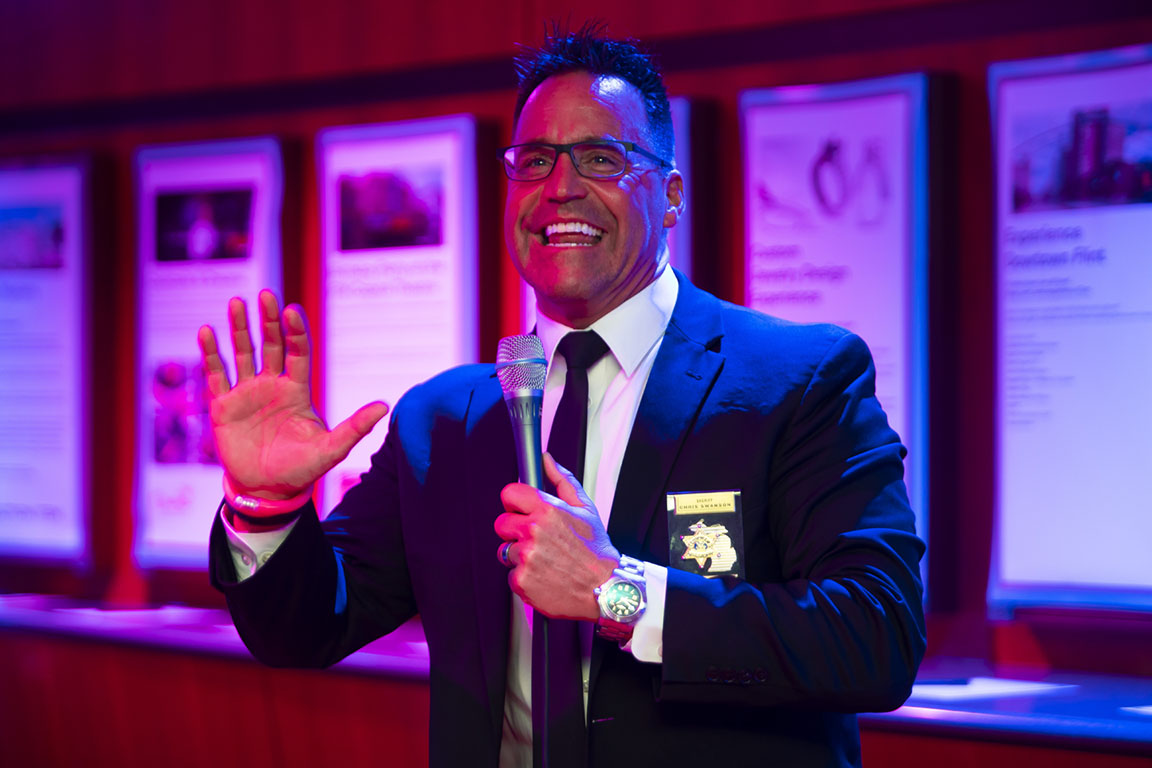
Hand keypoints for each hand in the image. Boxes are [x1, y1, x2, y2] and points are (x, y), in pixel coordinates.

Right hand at [197, 290, 388, 510]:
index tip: (292, 312)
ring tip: (236, 302)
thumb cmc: (301, 469)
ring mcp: (246, 393)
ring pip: (242, 353)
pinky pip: (216, 375)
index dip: (295, 332)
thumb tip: (385, 406)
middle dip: (268, 320)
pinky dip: (211, 354)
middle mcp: (271, 385)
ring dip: (238, 328)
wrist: (267, 491)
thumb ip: (355, 427)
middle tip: (266, 294)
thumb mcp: (331, 449)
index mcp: (297, 390)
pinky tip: (206, 332)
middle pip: (270, 344)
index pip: (297, 353)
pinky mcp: (223, 406)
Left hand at [494, 453, 619, 620]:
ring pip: (504, 551)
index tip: (520, 510)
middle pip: (501, 524)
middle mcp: (534, 532)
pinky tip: (544, 575)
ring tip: (544, 560)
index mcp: (547, 510)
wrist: (606, 589)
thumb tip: (547, 460)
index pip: (509, 494)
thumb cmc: (596, 551)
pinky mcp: (522, 581)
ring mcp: (526, 557)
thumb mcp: (585, 509)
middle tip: (536, 539)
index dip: (514, 502)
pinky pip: (511, 575)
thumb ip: (562, 480)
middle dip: (515, 531)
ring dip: (519, 555)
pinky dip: (524, 577)